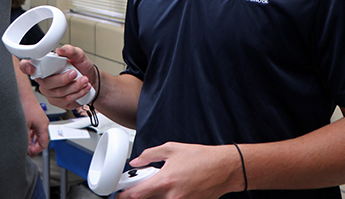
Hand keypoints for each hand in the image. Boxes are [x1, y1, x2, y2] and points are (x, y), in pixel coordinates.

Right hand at [19, 45, 95, 109]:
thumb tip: (61, 50)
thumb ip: (70, 50)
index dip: (25, 67)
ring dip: (74, 86)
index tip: (31, 68)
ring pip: (58, 93)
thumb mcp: (79, 55)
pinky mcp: (58, 102)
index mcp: (45, 66)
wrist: (92, 80)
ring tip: (84, 80)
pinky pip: (65, 100)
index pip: (27, 66)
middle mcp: (44, 80)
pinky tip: (83, 88)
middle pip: (47, 83)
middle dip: (63, 79)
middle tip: (74, 73)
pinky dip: (78, 93)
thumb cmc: (81, 67)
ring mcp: (50, 92)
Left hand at [23, 96, 48, 156]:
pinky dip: (29, 132)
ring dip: (31, 139)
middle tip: (25, 149)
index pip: (43, 144)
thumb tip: (23, 147)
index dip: (36, 151)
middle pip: (41, 139)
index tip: (29, 153)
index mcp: (43, 125)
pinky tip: (22, 133)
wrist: (21, 93)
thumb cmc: (24, 105)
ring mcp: (39, 118)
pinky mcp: (34, 115)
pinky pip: (34, 127)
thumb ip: (25, 138)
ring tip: (23, 142)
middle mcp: (43, 122)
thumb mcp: (24, 126)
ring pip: (37, 133)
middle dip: (33, 146)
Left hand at [116, 142, 244, 198]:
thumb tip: (136, 161)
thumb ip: (149, 154)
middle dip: (140, 196)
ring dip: (154, 197)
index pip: (137, 195)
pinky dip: (167, 198)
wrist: (224, 168)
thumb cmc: (201, 157)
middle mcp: (172, 196)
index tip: (120, 195)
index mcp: (165, 181)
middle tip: (139, 188)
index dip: (124, 196)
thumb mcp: (172, 149)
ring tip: (160, 186)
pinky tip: (172, 189)